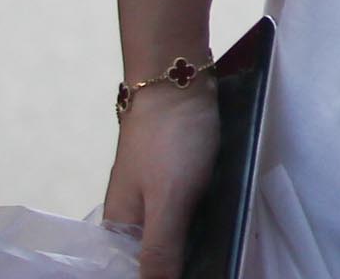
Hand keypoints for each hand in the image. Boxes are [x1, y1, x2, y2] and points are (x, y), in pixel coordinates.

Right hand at [104, 77, 222, 278]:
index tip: (197, 272)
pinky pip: (186, 216)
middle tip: (212, 266)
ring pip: (172, 239)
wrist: (179, 80)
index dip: (156, 278)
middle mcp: (134, 216)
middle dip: (176, 267)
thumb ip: (160, 249)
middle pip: (152, 259)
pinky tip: (219, 234)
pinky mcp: (178, 180)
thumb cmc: (169, 141)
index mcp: (119, 226)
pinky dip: (199, 228)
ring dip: (190, 252)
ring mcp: (155, 196)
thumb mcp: (167, 200)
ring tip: (218, 259)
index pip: (129, 271)